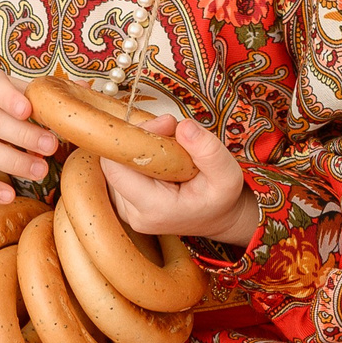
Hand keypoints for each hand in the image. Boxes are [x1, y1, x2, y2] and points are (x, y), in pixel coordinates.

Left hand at [101, 115, 260, 245]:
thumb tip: (182, 126)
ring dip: (140, 147)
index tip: (163, 125)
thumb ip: (208, 150)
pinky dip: (137, 156)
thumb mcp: (227, 175)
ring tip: (172, 150)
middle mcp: (132, 213)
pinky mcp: (122, 201)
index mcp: (153, 209)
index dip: (133, 138)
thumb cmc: (220, 198)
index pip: (116, 168)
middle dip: (139, 139)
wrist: (216, 217)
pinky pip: (119, 168)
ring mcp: (124, 209)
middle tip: (171, 130)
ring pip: (116, 163)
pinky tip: (161, 159)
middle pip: (114, 163)